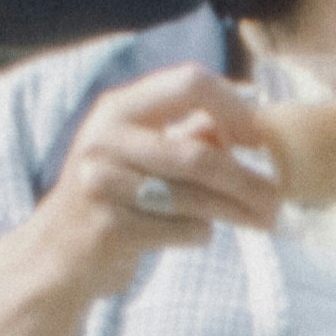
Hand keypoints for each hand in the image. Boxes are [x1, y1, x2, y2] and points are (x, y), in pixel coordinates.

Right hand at [40, 69, 279, 279]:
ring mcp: (102, 185)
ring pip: (193, 197)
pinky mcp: (110, 229)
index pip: (189, 82)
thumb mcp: (141, 149)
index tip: (257, 138)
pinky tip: (198, 233)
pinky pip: (181, 230)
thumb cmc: (116, 193)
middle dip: (246, 179)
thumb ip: (189, 130)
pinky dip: (200, 233)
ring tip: (266, 218)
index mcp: (119, 107)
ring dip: (238, 211)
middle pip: (197, 154)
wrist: (59, 253)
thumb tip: (255, 113)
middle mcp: (106, 139)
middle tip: (277, 196)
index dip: (232, 107)